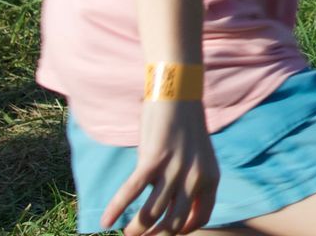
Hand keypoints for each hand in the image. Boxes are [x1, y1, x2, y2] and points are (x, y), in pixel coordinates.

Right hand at [103, 100, 217, 234]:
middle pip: (175, 222)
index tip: (166, 231)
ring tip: (127, 233)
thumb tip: (170, 204)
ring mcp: (175, 169)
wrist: (179, 93)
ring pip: (152, 214)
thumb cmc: (185, 125)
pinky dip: (115, 209)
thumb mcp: (198, 156)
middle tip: (142, 235)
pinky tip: (104, 222)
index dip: (183, 230)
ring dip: (137, 229)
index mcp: (211, 177)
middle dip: (156, 234)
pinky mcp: (153, 159)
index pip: (201, 217)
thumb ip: (190, 179)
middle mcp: (196, 177)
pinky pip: (131, 193)